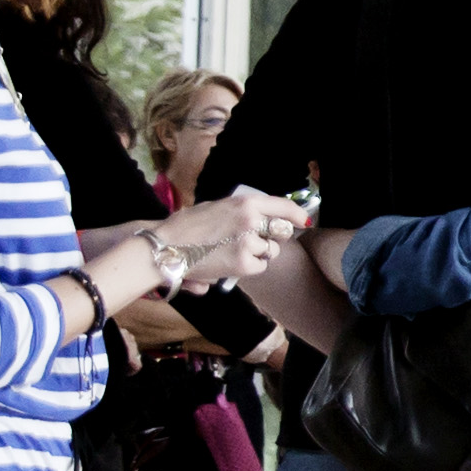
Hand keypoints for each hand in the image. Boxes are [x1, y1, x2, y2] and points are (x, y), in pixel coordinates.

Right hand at [147, 183, 300, 292]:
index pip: (283, 207)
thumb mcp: (217, 207)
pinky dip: (250, 266)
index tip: (304, 221)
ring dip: (259, 253)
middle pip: (281, 232)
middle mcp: (252, 221)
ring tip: (234, 251)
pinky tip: (231, 262)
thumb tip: (264, 217)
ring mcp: (249, 243)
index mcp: (245, 203)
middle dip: (273, 237)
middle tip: (257, 240)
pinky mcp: (245, 264)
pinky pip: (260, 266)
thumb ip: (242, 211)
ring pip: (270, 251)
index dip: (297, 215)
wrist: (166, 247)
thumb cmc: (186, 226)